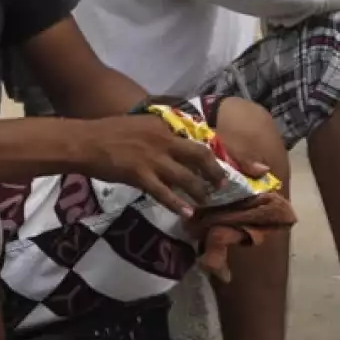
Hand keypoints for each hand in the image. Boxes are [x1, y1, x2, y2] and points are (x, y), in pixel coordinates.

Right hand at [77, 115, 230, 218]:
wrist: (83, 141)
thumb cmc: (111, 133)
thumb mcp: (143, 126)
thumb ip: (164, 134)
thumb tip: (182, 147)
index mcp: (166, 125)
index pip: (205, 139)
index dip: (232, 154)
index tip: (257, 166)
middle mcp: (164, 139)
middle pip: (201, 156)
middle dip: (218, 173)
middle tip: (225, 187)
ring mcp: (152, 157)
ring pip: (186, 178)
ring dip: (199, 192)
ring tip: (207, 203)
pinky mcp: (139, 174)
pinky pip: (163, 192)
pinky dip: (177, 204)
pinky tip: (187, 214)